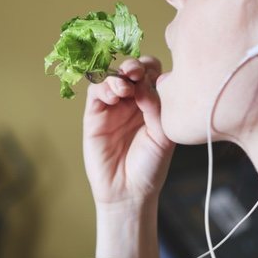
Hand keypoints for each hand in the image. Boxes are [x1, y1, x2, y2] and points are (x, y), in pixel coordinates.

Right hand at [83, 56, 174, 205]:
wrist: (129, 191)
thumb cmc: (150, 166)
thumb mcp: (162, 135)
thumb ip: (156, 107)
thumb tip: (145, 82)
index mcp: (154, 103)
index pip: (153, 73)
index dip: (152, 69)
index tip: (154, 76)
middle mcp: (133, 101)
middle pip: (132, 70)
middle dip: (134, 66)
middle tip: (136, 74)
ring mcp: (113, 107)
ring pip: (111, 77)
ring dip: (118, 76)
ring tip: (124, 88)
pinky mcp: (94, 115)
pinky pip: (95, 93)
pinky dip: (103, 88)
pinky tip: (113, 96)